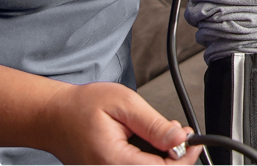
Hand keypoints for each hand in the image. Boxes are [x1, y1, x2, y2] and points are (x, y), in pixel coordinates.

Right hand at [38, 81, 200, 165]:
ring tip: (162, 134)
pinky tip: (149, 143)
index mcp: (114, 161)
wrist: (54, 116)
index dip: (184, 157)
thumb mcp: (125, 103)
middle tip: (178, 133)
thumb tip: (179, 139)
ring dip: (162, 159)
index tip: (194, 140)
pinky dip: (149, 159)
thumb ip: (153, 124)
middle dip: (175, 157)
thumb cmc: (83, 106)